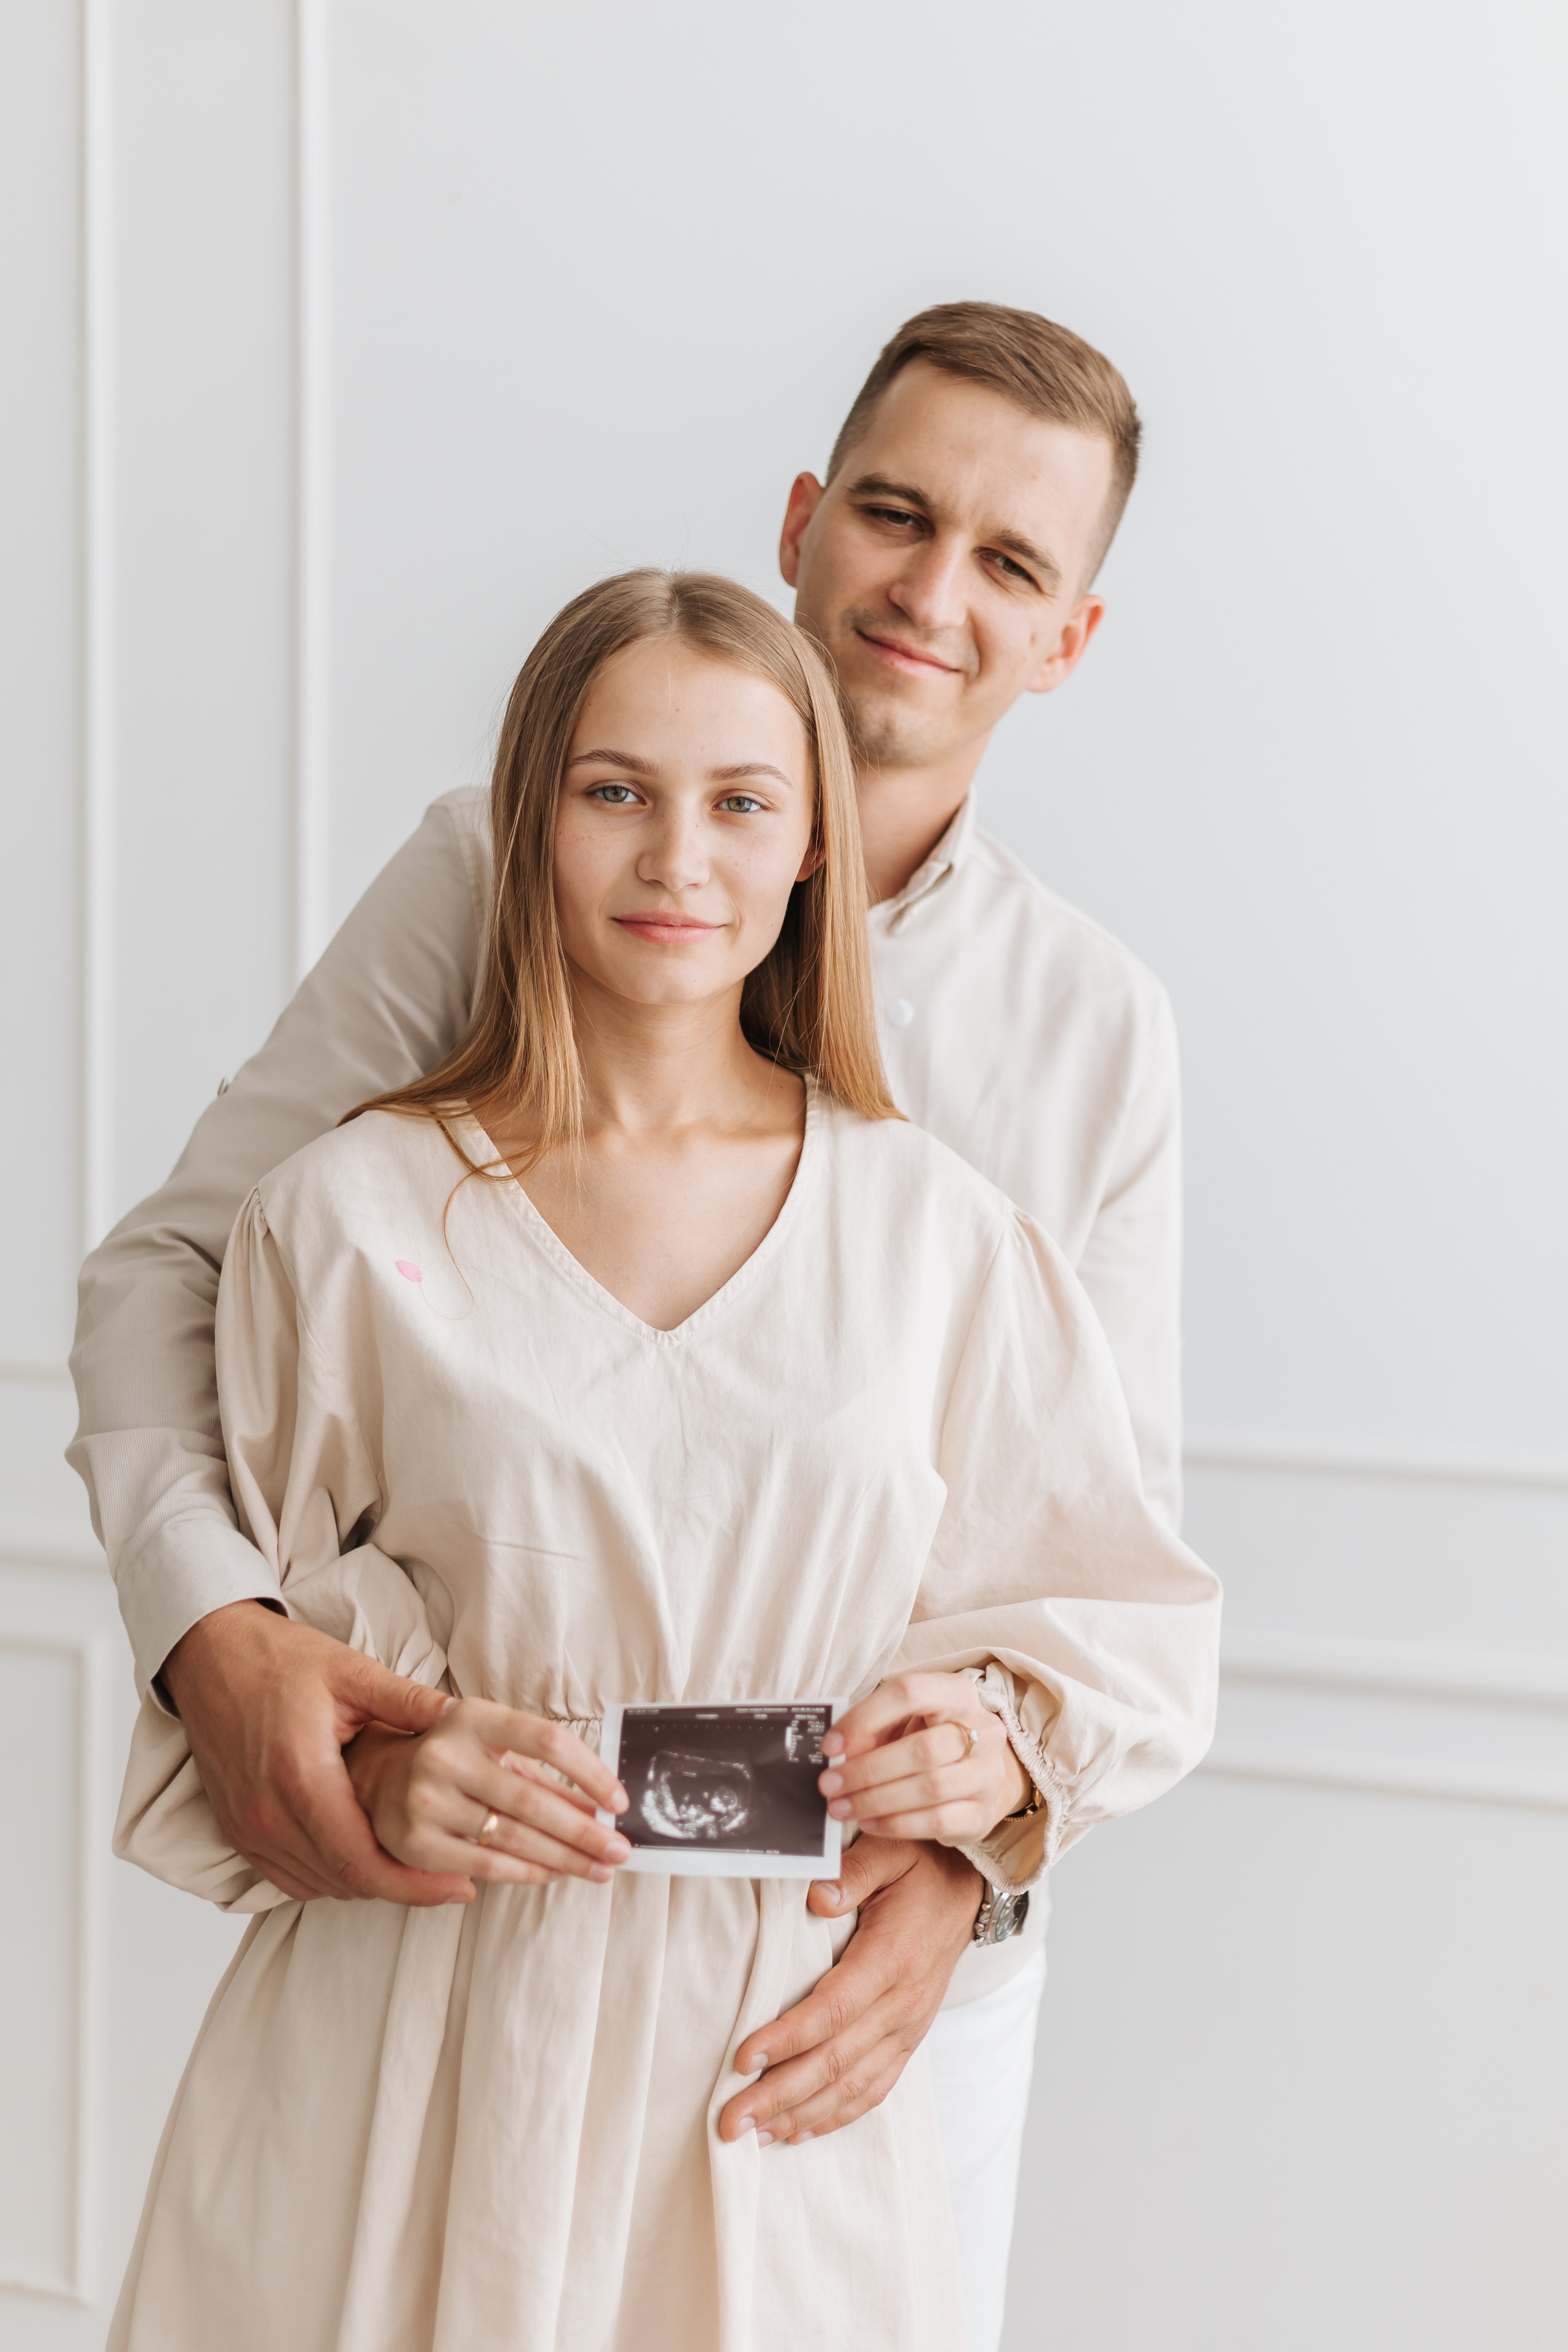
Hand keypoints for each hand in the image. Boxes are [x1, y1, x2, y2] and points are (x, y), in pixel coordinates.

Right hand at [162, 1600, 472, 1904]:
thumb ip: (409, 1702)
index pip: (363, 1861)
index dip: (415, 1884)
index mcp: (300, 1777)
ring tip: (414, 1865)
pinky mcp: (236, 1830)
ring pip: (319, 1885)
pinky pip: (289, 1877)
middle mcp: (267, 1814)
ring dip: (366, 1882)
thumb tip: (464, 1719)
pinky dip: (328, 1877)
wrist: (209, 1653)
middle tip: (450, 1879)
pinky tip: (361, 1855)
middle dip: (402, 1888)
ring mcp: (247, 1827)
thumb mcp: (352, 1671)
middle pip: (345, 1882)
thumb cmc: (278, 1658)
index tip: (459, 1887)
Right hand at [345, 1699, 629, 1888]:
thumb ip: (541, 1773)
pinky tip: (555, 1874)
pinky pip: (486, 1865)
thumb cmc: (452, 1758)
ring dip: (565, 1858)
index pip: (547, 1739)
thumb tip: (601, 1809)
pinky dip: (527, 1872)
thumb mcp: (492, 1747)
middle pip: (533, 1799)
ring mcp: (425, 1800)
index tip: (620, 1801)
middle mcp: (445, 1754)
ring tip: (599, 1868)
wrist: (375, 1777)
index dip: (590, 1772)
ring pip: (513, 1837)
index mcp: (471, 1717)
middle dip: (585, 1831)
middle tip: (620, 1850)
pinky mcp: (415, 1843)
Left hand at [718, 1839, 982, 2147]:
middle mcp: (903, 2006)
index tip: (742, 2059)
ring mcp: (908, 2029)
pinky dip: (836, 2116)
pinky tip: (799, 2130)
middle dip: (779, 2095)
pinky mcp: (909, 2040)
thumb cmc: (923, 1867)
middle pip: (835, 2063)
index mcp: (892, 1960)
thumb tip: (814, 1897)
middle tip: (730, 2119)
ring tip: (753, 2134)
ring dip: (800, 2115)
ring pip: (852, 2087)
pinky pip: (874, 2090)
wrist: (972, 1890)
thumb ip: (852, 1872)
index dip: (787, 2039)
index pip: (833, 2011)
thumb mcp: (890, 1850)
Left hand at [818, 1670, 1030, 1844]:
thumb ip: (875, 1731)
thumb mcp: (905, 1722)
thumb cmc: (931, 1740)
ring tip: (842, 1807)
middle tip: (829, 1784)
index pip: (910, 1693)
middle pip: (922, 1749)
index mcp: (956, 1693)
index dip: (865, 1718)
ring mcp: (987, 1774)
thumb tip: (838, 1755)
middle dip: (867, 1770)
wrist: (980, 1774)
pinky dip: (896, 1824)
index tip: (831, 1745)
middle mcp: (982, 1730)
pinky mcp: (984, 1813)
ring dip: (876, 1800)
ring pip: (930, 1788)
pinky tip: (869, 1823)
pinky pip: (937, 1822)